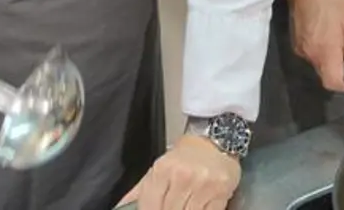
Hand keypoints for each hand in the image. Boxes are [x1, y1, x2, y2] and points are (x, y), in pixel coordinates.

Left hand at [117, 134, 239, 209]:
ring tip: (185, 204)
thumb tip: (123, 207)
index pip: (150, 206)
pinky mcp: (221, 192)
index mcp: (162, 170)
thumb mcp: (159, 169)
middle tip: (173, 205)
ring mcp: (203, 185)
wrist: (215, 141)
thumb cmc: (185, 157)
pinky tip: (199, 205)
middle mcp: (182, 176)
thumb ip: (141, 190)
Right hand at [279, 0, 343, 92]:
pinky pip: (311, 56)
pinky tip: (324, 33)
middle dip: (339, 70)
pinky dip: (320, 52)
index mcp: (326, 51)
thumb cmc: (331, 0)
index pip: (333, 83)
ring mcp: (301, 50)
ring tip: (336, 36)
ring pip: (319, 66)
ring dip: (330, 59)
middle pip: (326, 76)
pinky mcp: (295, 44)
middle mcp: (310, 55)